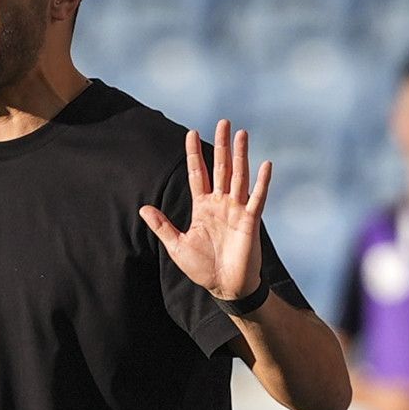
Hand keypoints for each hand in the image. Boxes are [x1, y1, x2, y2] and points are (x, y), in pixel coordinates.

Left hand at [140, 120, 271, 301]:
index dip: (195, 154)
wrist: (225, 287)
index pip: (198, 174)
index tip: (191, 132)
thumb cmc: (203, 267)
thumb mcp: (176, 246)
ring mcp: (237, 210)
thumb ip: (162, 225)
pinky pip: (257, 198)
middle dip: (221, 145)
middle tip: (223, 122)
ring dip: (240, 155)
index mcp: (202, 207)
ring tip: (241, 133)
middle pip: (222, 167)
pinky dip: (262, 182)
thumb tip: (143, 208)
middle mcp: (221, 204)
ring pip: (239, 176)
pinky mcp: (250, 221)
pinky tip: (265, 164)